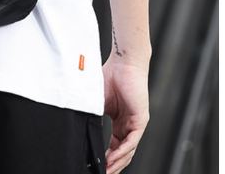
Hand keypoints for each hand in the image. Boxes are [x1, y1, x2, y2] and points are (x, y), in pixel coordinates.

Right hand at [102, 57, 149, 173]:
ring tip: (106, 171)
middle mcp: (129, 124)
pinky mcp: (141, 119)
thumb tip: (83, 132)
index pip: (115, 146)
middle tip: (101, 173)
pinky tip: (112, 159)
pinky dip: (122, 152)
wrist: (122, 62)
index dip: (106, 158)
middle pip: (122, 152)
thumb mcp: (98, 101)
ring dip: (117, 162)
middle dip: (112, 165)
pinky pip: (132, 141)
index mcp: (120, 121)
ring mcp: (136, 123)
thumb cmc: (110, 76)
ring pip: (128, 150)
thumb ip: (93, 116)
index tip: (97, 167)